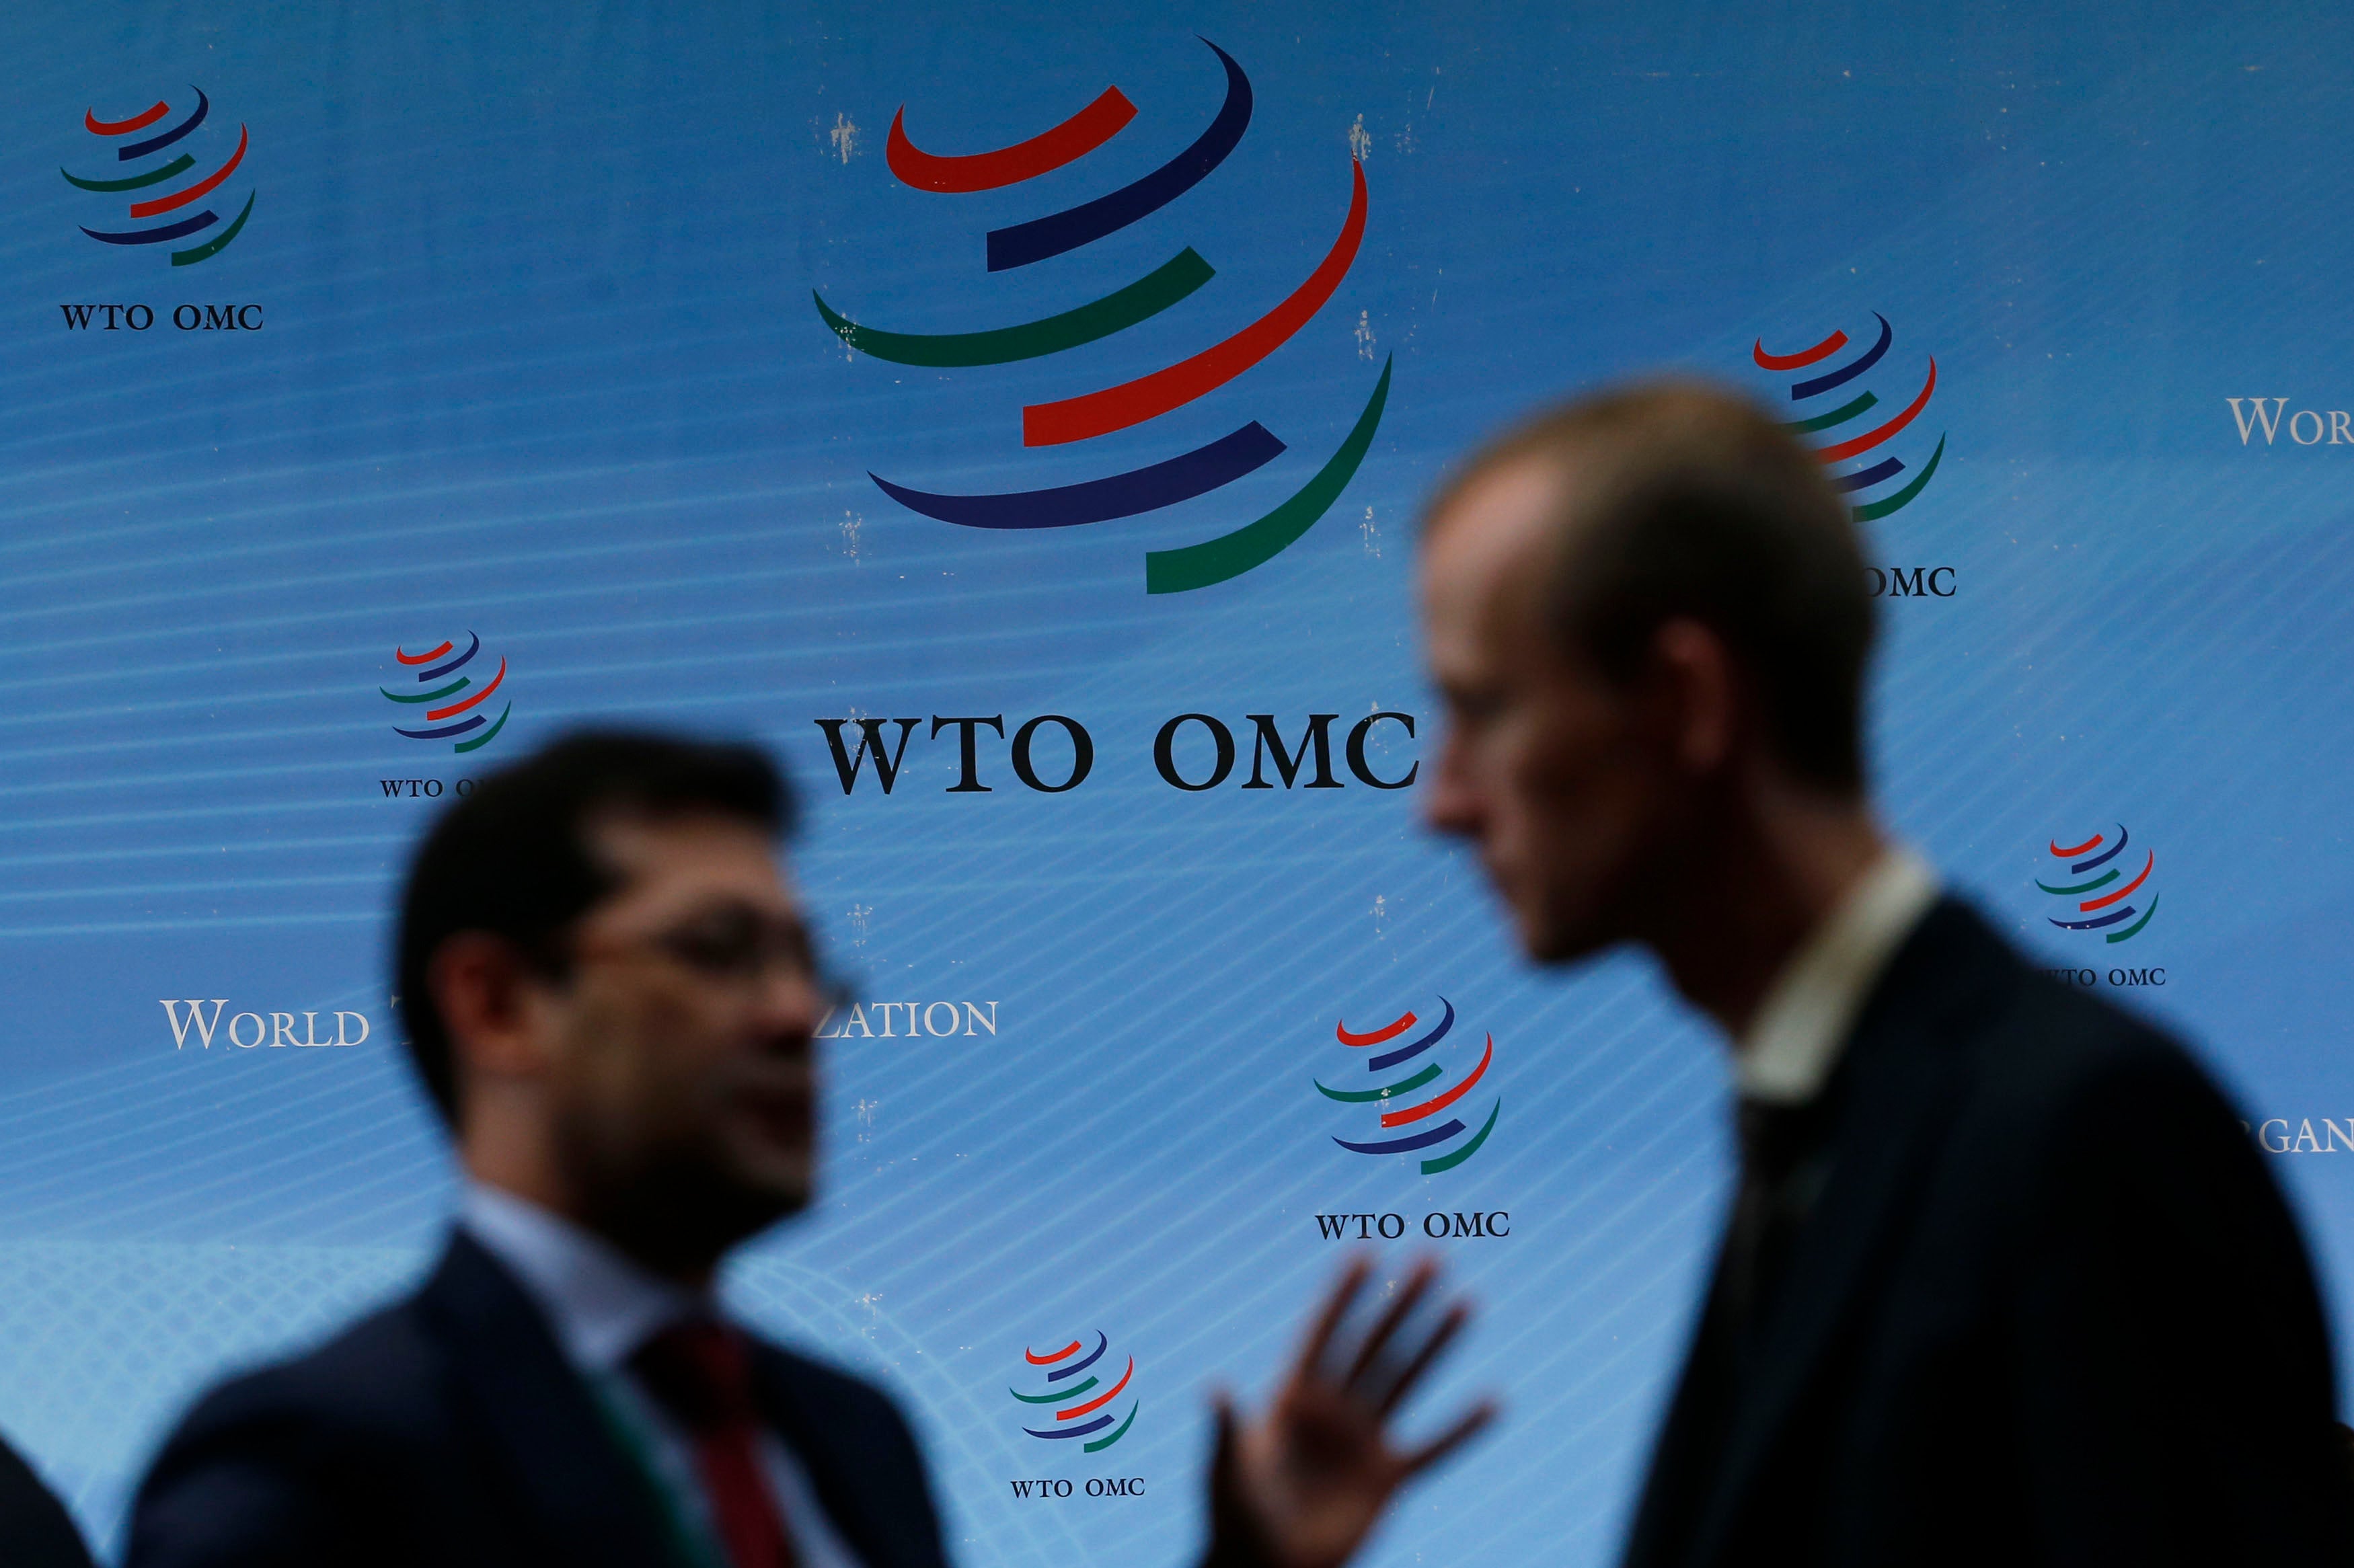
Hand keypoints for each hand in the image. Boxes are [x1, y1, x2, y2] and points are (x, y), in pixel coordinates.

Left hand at [1205, 1255, 1496, 1567]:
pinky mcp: (1387, 1479)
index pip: (1324, 1334)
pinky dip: (1464, 1427)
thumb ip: (1226, 1431)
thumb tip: (1216, 1386)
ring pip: (1407, 1380)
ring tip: (1465, 1302)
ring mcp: (1364, 1440)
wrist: (1263, 1567)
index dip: (1343, 1296)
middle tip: (1432, 1257)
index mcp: (1293, 1397)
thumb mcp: (1225, 1473)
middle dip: (1402, 1301)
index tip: (1365, 1252)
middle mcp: (1334, 1409)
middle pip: (1375, 1343)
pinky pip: (1434, 1448)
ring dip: (1437, 1342)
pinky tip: (1494, 1400)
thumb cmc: (1233, 1518)